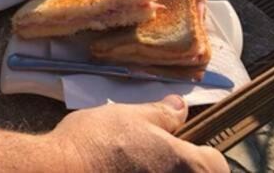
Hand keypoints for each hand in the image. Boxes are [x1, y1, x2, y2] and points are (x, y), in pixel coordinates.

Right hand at [47, 95, 228, 172]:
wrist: (56, 172)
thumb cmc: (96, 142)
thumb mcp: (131, 117)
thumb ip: (163, 115)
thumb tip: (181, 108)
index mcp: (187, 166)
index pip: (217, 164)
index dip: (204, 153)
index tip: (185, 146)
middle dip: (182, 168)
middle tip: (157, 158)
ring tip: (136, 167)